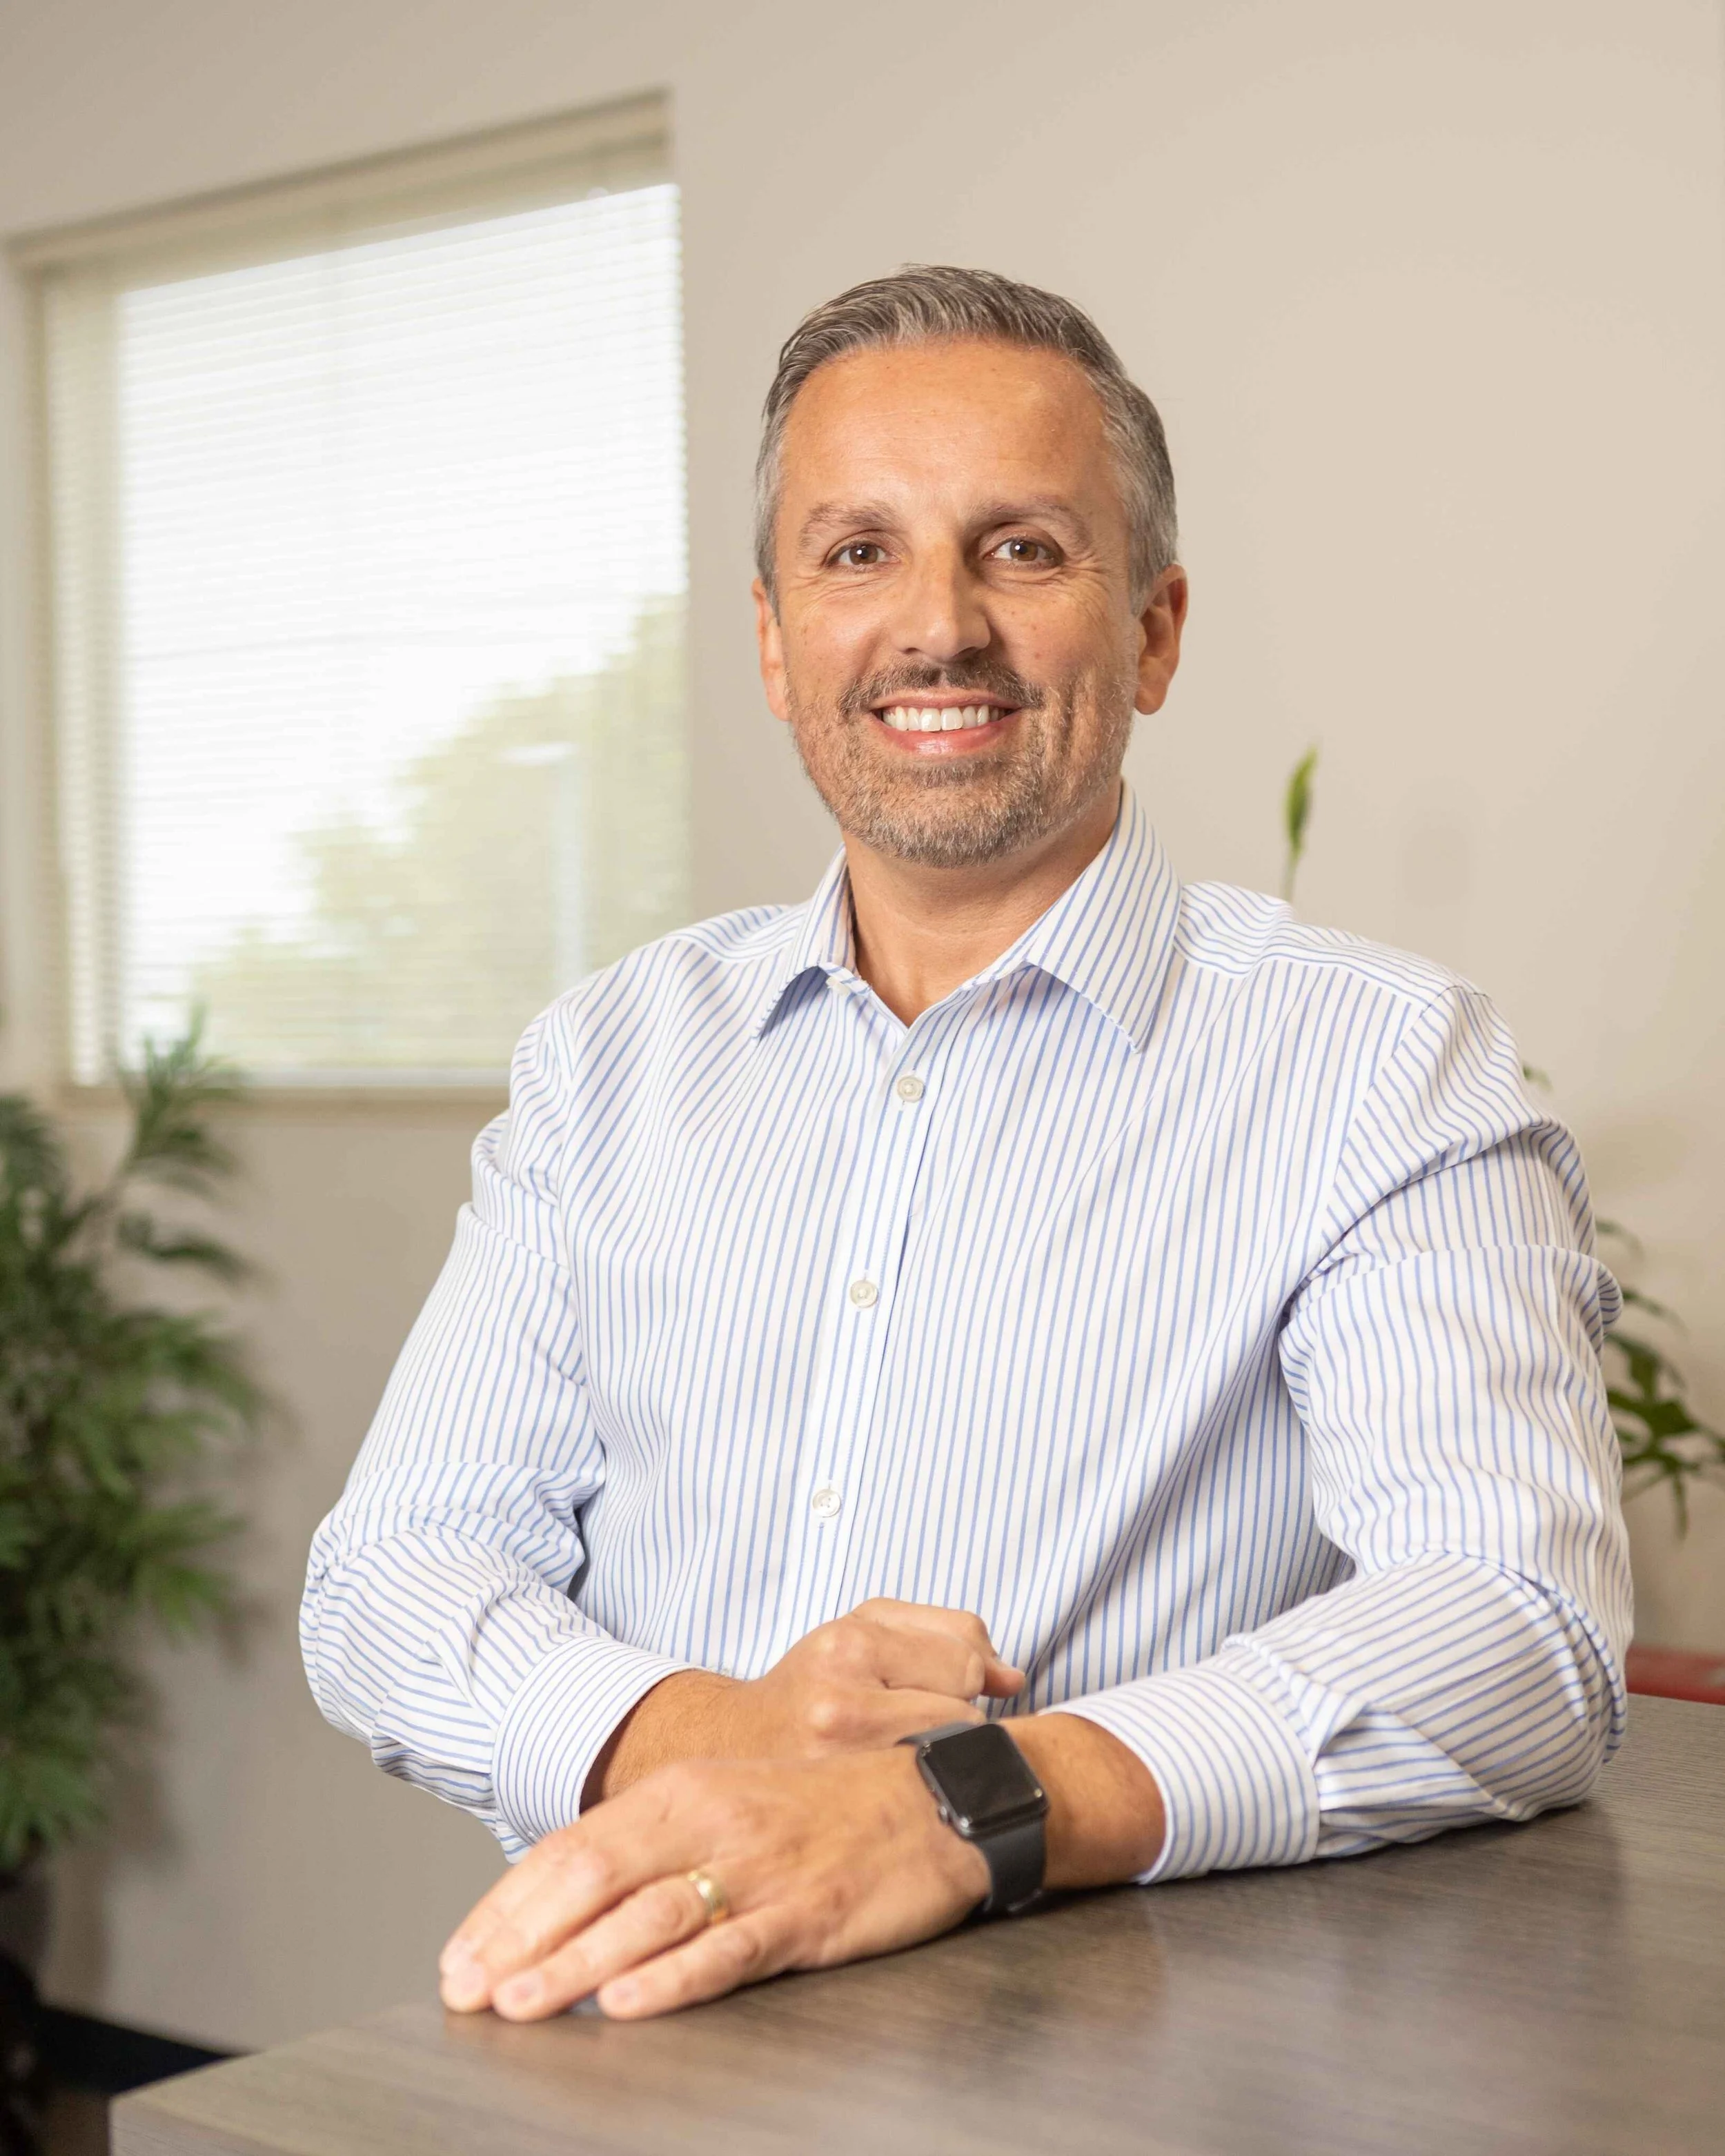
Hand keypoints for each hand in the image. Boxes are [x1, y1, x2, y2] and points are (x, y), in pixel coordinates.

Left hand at [444, 1714, 1166, 2022]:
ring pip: (649, 1917)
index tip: (458, 1958)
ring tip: (519, 2004)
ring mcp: (761, 1869)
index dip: (506, 1906)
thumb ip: (655, 1847)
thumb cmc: (826, 1808)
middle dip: (520, 1940)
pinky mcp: (809, 1914)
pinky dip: (675, 1977)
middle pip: (594, 1879)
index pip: (572, 1849)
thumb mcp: (731, 1805)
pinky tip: (629, 2003)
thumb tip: (567, 1903)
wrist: (938, 1799)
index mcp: (686, 1792)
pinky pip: (730, 1948)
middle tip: (465, 1993)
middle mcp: (713, 1821)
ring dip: (576, 1964)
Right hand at [586, 1599, 1023, 1800]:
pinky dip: (926, 1794)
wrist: (732, 1747)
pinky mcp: (841, 1814)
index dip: (964, 1676)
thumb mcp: (866, 1629)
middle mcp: (842, 1705)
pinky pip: (925, 1802)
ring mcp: (841, 1767)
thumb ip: (949, 1633)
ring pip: (953, 1762)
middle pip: (967, 1716)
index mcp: (847, 1645)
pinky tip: (902, 1789)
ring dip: (945, 1761)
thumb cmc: (811, 1682)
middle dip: (956, 1721)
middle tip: (918, 1729)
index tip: (940, 1689)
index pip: (965, 1661)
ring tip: (909, 1757)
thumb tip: (1013, 1678)